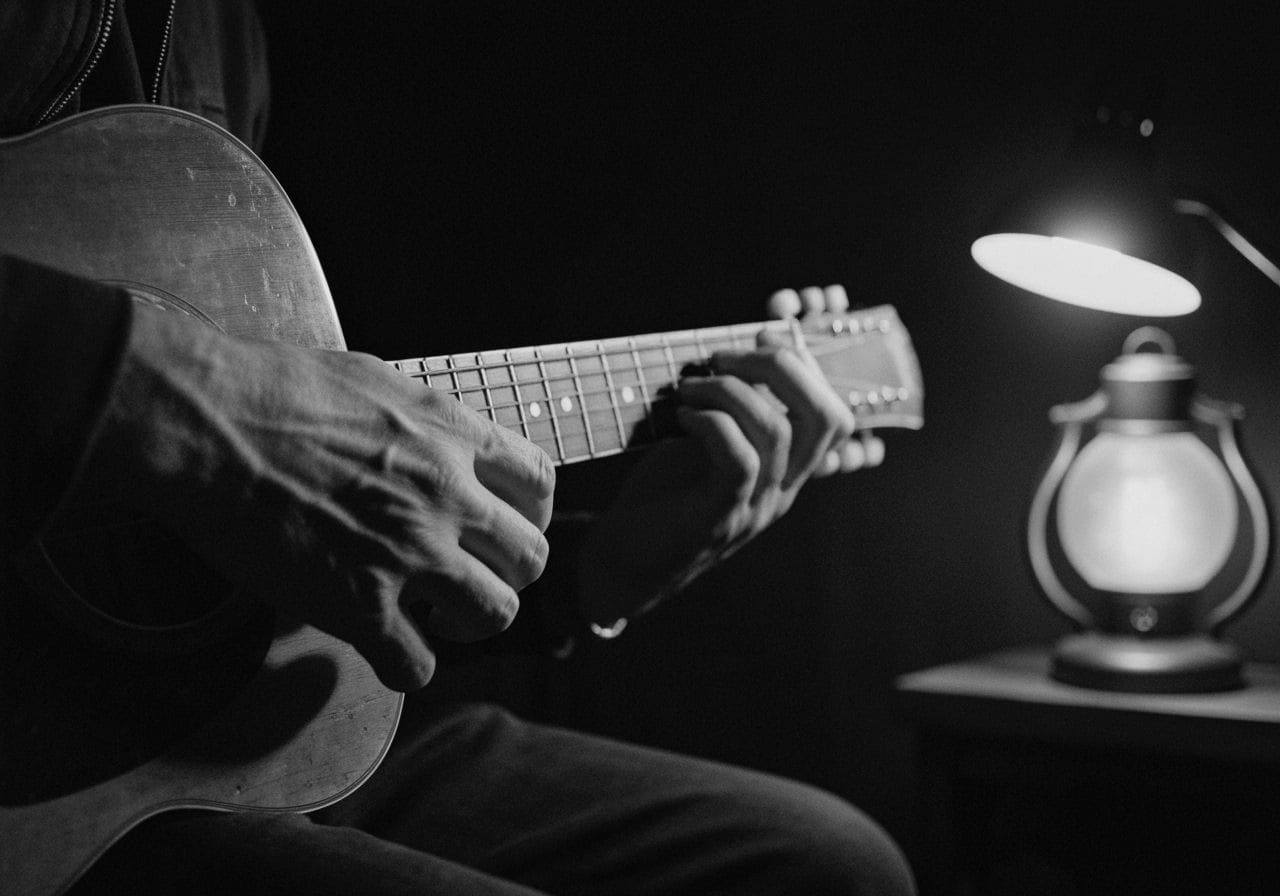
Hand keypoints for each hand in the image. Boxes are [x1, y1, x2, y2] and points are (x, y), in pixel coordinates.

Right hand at [83, 307, 553, 690]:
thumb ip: (424, 423)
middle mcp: (449, 496)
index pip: (541, 483)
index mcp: (454, 436)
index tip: (505, 524)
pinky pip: (416, 664)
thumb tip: (436, 440)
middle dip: (508, 572)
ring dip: (473, 622)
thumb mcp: (379, 384)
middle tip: (474, 575)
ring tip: (442, 619)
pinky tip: (388, 652)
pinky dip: (408, 666)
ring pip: (496, 613)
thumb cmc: (276, 389)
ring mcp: (410, 553)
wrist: (211, 424)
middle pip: (531, 557)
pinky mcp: (360, 604)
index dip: (529, 512)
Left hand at [575, 284, 880, 624]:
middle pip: (827, 417)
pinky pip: (739, 459)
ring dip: (730, 390)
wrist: (621, 568)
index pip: (835, 415)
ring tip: (689, 388)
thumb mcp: (704, 450)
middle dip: (781, 367)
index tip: (759, 337)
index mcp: (786, 473)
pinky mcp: (720, 518)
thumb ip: (731, 416)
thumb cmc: (660, 500)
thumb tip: (734, 358)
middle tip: (725, 357)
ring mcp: (755, 508)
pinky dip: (712, 424)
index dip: (805, 366)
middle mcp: (782, 492)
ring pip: (778, 431)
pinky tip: (682, 418)